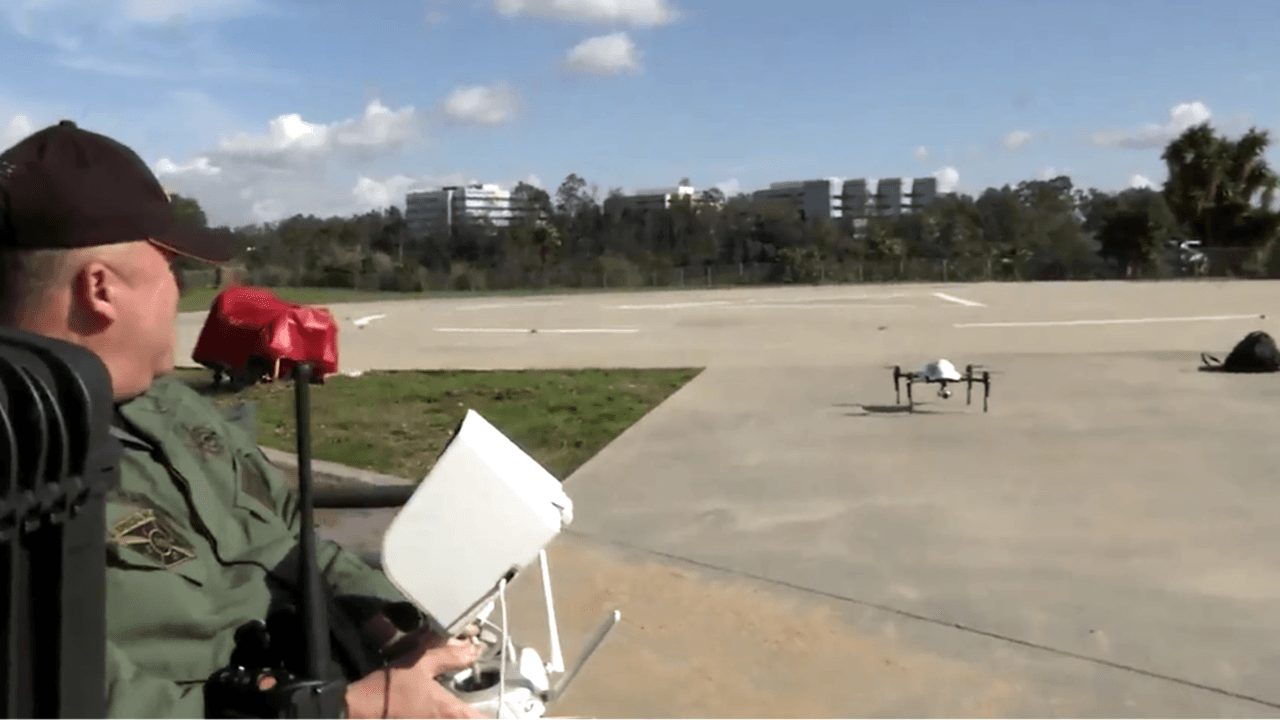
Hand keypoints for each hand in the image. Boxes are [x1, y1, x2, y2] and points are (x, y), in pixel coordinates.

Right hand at [345, 628, 484, 718]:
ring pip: (456, 718)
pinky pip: (440, 718)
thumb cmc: (391, 688)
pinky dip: (447, 712)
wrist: (359, 709)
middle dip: (477, 714)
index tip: (506, 712)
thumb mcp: (419, 664)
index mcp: (449, 711)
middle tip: (482, 708)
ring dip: (464, 713)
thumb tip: (473, 651)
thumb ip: (448, 656)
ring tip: (467, 706)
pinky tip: (441, 707)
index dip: (491, 717)